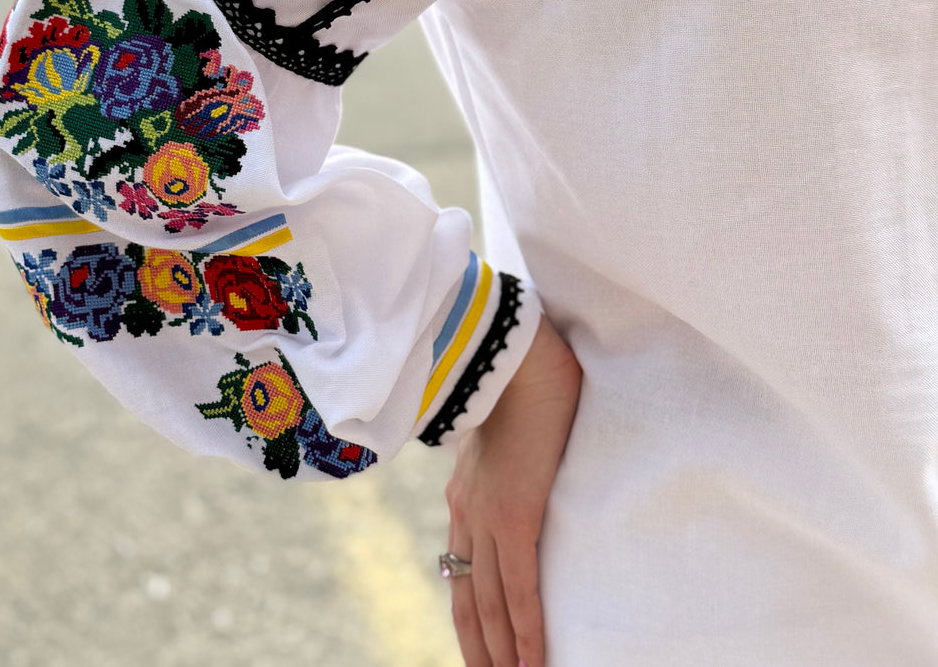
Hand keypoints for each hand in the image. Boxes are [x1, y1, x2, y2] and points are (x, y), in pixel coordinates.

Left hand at [443, 312, 581, 666]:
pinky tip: (533, 660)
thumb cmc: (521, 383)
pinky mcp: (514, 514)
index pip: (461, 571)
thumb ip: (505, 461)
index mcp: (464, 495)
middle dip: (481, 648)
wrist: (517, 357)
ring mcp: (488, 516)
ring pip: (489, 603)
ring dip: (503, 651)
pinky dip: (525, 629)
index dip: (470, 617)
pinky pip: (518, 587)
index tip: (480, 650)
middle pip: (467, 599)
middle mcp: (468, 512)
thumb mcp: (505, 434)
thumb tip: (520, 468)